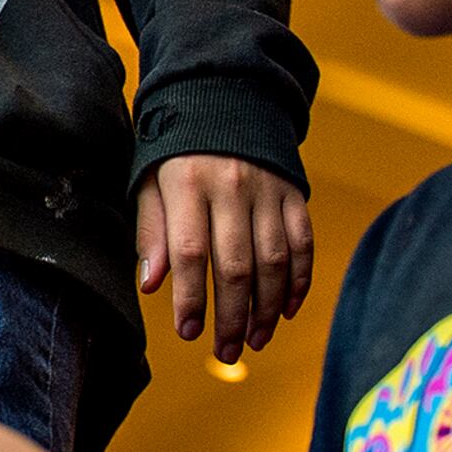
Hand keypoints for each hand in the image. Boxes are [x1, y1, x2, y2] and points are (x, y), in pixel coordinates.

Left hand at [137, 154, 312, 360]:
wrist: (223, 98)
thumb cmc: (176, 151)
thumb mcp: (150, 182)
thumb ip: (152, 232)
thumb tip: (152, 285)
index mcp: (188, 184)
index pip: (191, 253)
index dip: (191, 299)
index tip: (188, 332)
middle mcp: (231, 187)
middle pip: (236, 265)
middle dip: (232, 317)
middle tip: (226, 352)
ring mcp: (267, 189)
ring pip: (274, 260)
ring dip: (267, 307)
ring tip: (255, 339)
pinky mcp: (293, 192)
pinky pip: (302, 242)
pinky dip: (299, 279)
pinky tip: (286, 309)